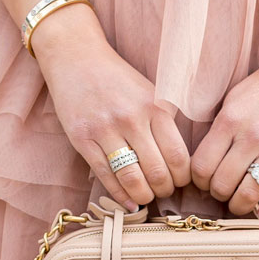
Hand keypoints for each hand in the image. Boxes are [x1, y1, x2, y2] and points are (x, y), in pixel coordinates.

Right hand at [31, 6, 191, 209]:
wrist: (76, 57)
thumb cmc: (117, 79)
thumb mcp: (151, 91)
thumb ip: (166, 121)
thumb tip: (180, 163)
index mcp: (155, 107)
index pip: (178, 157)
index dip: (182, 178)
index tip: (179, 181)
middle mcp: (132, 118)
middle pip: (157, 172)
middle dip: (164, 190)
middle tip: (162, 192)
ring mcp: (105, 129)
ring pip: (132, 178)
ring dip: (143, 196)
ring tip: (146, 196)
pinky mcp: (82, 139)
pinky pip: (105, 176)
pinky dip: (120, 195)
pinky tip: (128, 202)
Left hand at [190, 50, 258, 216]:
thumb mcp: (233, 99)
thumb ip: (218, 129)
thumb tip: (202, 162)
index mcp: (229, 121)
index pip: (201, 167)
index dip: (200, 181)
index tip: (206, 181)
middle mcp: (251, 136)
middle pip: (222, 185)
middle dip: (219, 195)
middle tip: (225, 192)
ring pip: (248, 193)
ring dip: (240, 205)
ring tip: (241, 202)